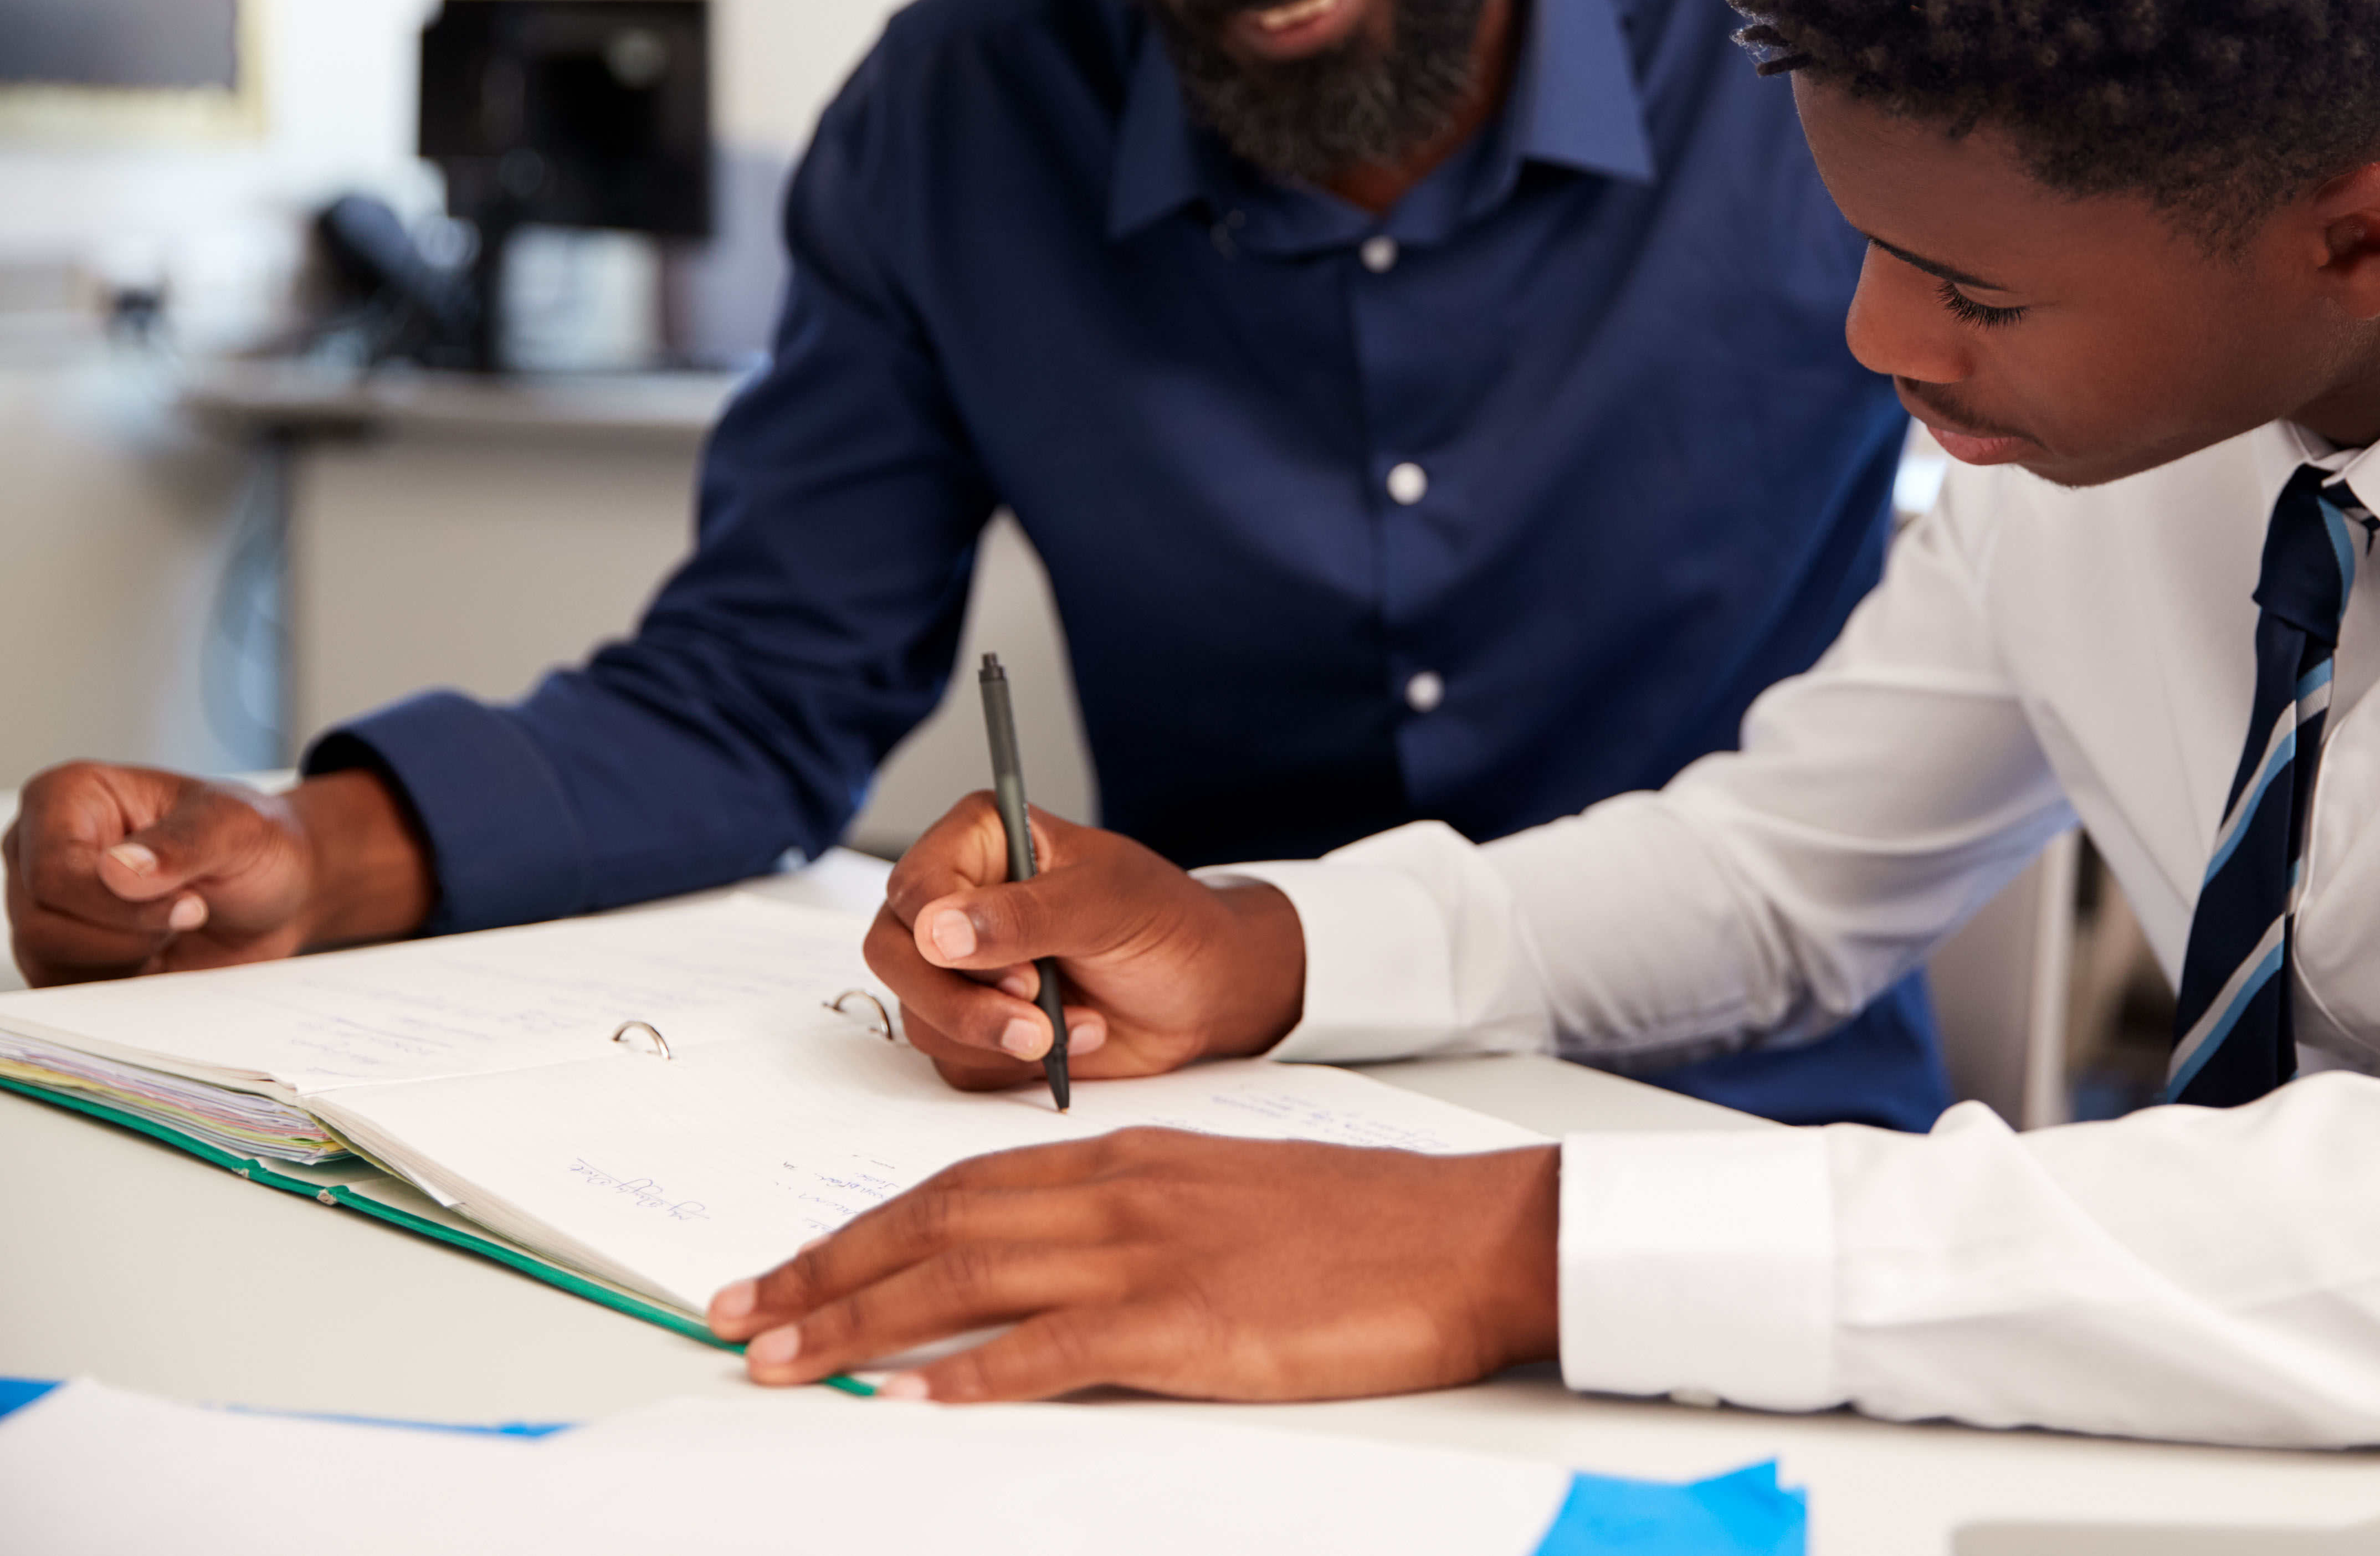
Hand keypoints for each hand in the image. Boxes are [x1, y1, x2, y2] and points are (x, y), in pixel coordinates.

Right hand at [3, 764, 432, 985]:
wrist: (279, 889)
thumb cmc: (254, 841)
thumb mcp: (237, 827)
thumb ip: (181, 844)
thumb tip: (118, 871)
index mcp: (67, 797)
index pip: (52, 871)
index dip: (117, 904)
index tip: (188, 904)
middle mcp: (39, 850)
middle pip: (43, 924)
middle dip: (129, 935)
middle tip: (190, 913)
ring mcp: (43, 904)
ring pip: (48, 961)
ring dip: (127, 959)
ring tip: (174, 927)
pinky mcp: (60, 951)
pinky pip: (65, 988)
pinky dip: (122, 982)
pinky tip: (162, 953)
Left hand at [707, 1130, 1560, 1400]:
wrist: (1465, 1234)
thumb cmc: (1360, 1225)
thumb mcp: (1228, 1195)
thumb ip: (1134, 1218)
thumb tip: (1048, 1267)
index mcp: (1130, 1158)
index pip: (961, 1184)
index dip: (862, 1227)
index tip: (790, 1266)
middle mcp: (1123, 1191)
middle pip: (938, 1224)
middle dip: (825, 1271)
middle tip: (739, 1314)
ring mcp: (1152, 1254)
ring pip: (969, 1276)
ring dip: (862, 1319)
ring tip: (783, 1356)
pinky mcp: (1190, 1321)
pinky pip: (1055, 1348)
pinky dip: (975, 1374)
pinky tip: (915, 1396)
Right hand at [866, 796, 1305, 1091]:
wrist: (1203, 992)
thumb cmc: (1165, 923)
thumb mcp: (1106, 903)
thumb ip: (1023, 914)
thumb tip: (936, 931)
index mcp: (981, 839)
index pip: (915, 886)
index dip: (945, 936)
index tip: (1016, 970)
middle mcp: (957, 899)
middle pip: (895, 956)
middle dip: (962, 1002)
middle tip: (1034, 1019)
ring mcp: (961, 966)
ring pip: (920, 1015)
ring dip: (997, 1036)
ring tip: (1074, 1025)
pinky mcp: (974, 1024)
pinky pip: (953, 1059)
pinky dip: (1013, 1064)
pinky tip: (1073, 1038)